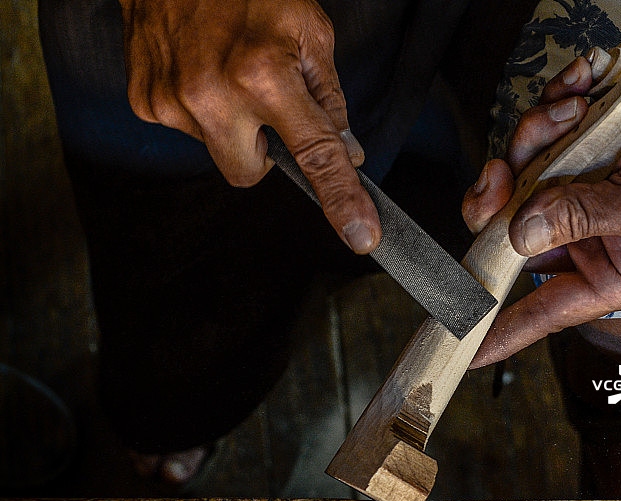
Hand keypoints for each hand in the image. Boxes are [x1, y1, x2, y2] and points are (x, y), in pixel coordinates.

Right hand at [120, 0, 379, 252]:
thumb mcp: (308, 30)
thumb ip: (328, 97)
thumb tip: (345, 151)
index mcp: (264, 75)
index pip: (314, 154)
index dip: (340, 198)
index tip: (360, 236)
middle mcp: (213, 96)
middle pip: (249, 174)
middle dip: (261, 151)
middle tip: (261, 104)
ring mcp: (172, 102)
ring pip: (218, 152)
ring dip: (230, 126)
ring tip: (226, 72)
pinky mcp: (146, 102)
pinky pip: (188, 132)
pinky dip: (201, 112)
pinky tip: (199, 71)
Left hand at [464, 54, 620, 367]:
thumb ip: (582, 218)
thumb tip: (519, 234)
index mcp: (612, 270)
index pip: (547, 309)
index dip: (504, 330)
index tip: (466, 352)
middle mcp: (583, 239)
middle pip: (508, 237)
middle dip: (500, 199)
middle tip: (500, 172)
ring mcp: (569, 197)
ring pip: (513, 180)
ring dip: (534, 138)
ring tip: (576, 112)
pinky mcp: (564, 156)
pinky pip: (531, 138)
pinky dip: (547, 109)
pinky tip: (579, 92)